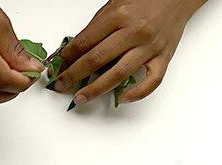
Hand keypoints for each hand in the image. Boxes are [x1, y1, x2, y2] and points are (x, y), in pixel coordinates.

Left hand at [53, 0, 206, 104]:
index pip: (85, 42)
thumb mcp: (114, 5)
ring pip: (119, 74)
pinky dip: (137, 93)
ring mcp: (150, 46)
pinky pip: (152, 81)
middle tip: (61, 85)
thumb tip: (73, 51)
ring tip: (81, 97)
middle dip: (74, 75)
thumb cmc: (145, 0)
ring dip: (96, 89)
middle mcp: (135, 32)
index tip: (57, 68)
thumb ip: (95, 28)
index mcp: (119, 16)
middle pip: (97, 60)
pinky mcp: (164, 57)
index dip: (67, 58)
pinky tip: (123, 98)